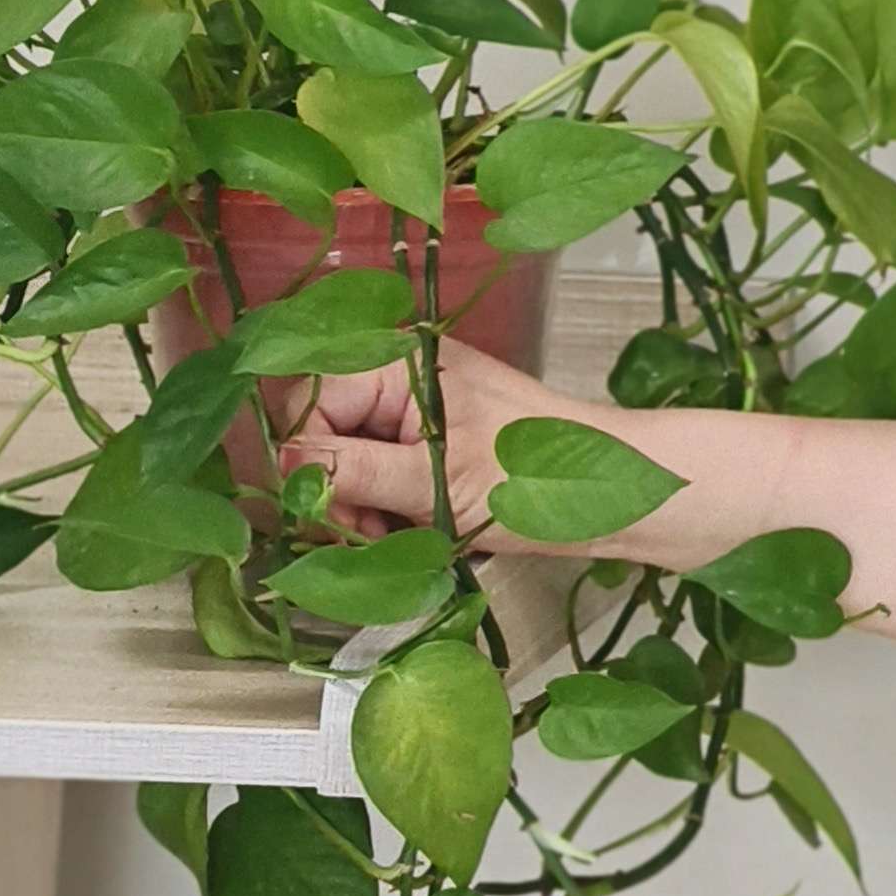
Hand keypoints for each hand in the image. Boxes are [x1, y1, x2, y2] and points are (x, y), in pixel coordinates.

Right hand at [266, 335, 586, 554]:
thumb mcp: (437, 479)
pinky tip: (420, 528)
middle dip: (338, 491)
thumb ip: (355, 469)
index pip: (308, 404)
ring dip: (363, 510)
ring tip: (408, 532)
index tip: (340, 512)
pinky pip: (379, 477)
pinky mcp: (429, 445)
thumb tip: (281, 462)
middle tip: (375, 531)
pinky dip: (389, 510)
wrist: (614, 492)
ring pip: (345, 464)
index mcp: (402, 362)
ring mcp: (416, 411)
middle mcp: (402, 377)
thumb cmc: (540, 477)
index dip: (311, 462)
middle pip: (320, 435)